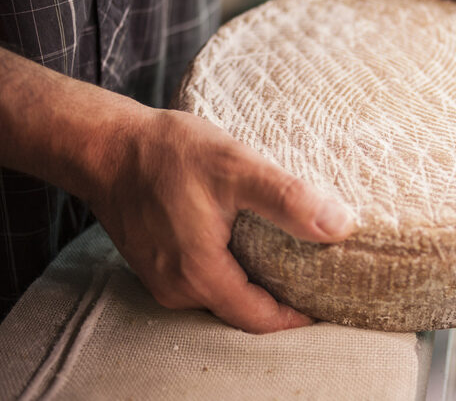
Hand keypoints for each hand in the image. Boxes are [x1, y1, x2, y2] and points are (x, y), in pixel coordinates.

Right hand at [89, 109, 354, 332]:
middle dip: (279, 295)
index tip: (327, 298)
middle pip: (242, 309)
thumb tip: (341, 226)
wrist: (106, 144)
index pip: (261, 318)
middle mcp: (177, 288)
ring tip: (286, 252)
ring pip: (222, 292)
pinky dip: (230, 265)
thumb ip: (289, 200)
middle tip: (314, 271)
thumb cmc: (168, 154)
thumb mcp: (238, 168)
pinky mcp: (156, 261)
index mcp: (200, 275)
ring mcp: (162, 277)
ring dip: (254, 278)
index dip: (298, 314)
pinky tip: (245, 237)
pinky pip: (203, 276)